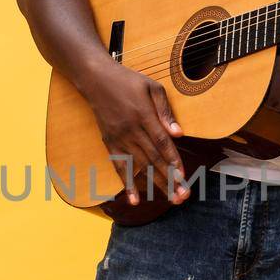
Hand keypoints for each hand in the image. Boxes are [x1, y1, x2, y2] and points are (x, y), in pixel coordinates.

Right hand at [85, 61, 189, 205]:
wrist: (95, 79)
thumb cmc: (128, 80)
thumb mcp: (152, 87)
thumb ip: (165, 110)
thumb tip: (178, 133)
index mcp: (143, 115)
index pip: (161, 143)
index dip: (173, 160)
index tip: (183, 176)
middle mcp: (131, 130)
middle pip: (153, 159)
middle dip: (169, 179)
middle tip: (183, 196)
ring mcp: (119, 138)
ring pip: (140, 166)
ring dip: (155, 184)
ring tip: (170, 199)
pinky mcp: (110, 143)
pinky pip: (119, 167)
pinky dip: (127, 184)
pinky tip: (135, 200)